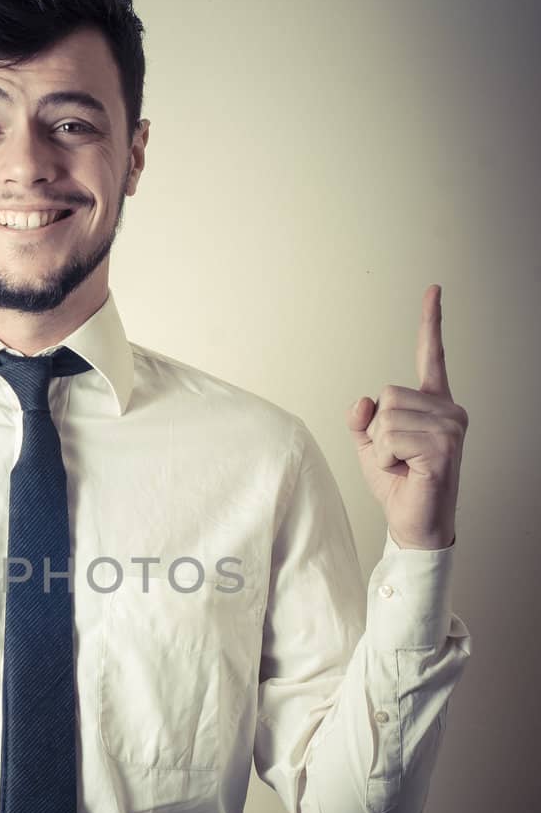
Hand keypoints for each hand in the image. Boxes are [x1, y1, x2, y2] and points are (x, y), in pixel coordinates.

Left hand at [346, 284, 467, 549]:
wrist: (414, 522)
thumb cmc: (398, 483)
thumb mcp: (369, 445)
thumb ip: (362, 417)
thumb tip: (364, 399)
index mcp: (434, 404)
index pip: (430, 356)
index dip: (431, 322)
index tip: (434, 289)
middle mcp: (449, 410)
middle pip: (387, 395)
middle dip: (378, 430)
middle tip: (397, 457)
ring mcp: (450, 428)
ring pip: (386, 417)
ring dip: (382, 447)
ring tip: (403, 466)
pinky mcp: (443, 447)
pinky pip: (390, 437)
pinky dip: (386, 458)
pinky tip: (407, 472)